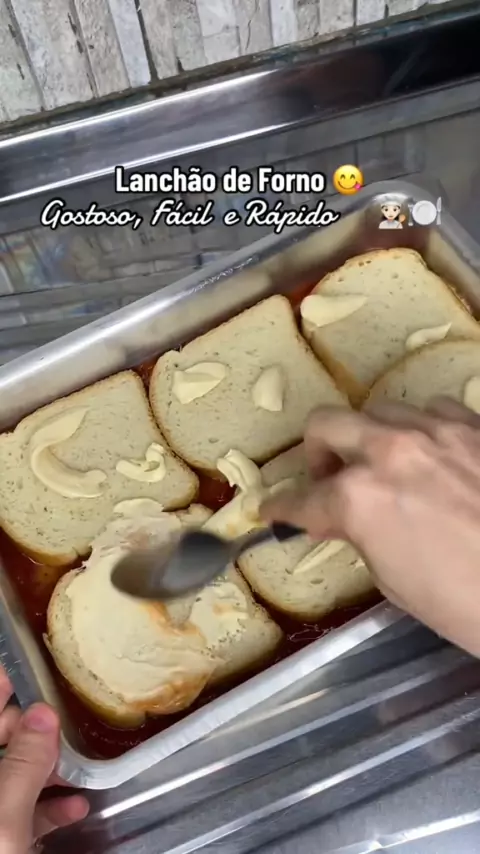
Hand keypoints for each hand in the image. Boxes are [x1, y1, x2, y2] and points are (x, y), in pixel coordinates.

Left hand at [0, 668, 88, 852]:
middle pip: (3, 739)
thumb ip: (24, 764)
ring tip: (78, 768)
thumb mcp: (6, 815)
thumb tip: (43, 713)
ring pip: (14, 775)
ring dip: (48, 770)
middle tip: (65, 722)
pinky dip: (47, 806)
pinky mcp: (1, 837)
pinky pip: (20, 811)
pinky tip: (74, 806)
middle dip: (35, 731)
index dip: (6, 685)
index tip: (33, 665)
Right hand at [261, 397, 479, 656]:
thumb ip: (361, 534)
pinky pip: (433, 410)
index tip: (271, 511)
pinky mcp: (476, 426)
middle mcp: (390, 450)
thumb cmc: (465, 604)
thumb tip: (347, 518)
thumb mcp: (393, 581)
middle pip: (325, 425)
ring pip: (380, 411)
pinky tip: (433, 456)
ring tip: (386, 468)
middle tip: (327, 479)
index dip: (281, 509)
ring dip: (370, 439)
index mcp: (359, 497)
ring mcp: (437, 430)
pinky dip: (421, 431)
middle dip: (313, 453)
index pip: (302, 500)